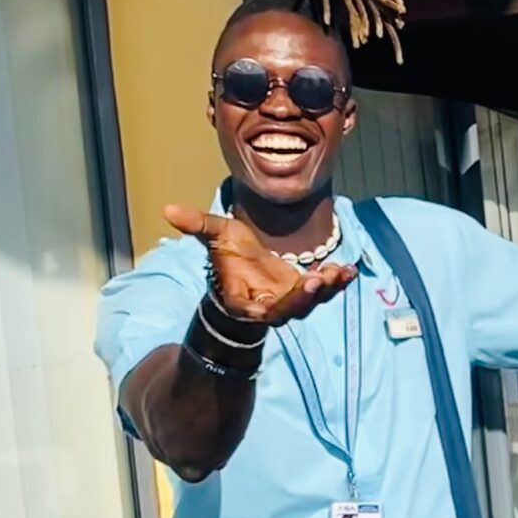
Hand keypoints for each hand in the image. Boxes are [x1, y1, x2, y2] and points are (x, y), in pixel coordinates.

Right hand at [164, 204, 354, 324]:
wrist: (244, 269)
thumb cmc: (229, 257)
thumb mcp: (216, 236)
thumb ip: (198, 225)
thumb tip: (168, 208)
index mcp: (246, 303)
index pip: (263, 310)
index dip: (281, 303)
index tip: (296, 288)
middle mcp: (271, 309)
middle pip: (294, 309)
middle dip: (310, 297)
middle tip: (322, 279)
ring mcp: (291, 303)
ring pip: (313, 302)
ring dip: (329, 289)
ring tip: (342, 271)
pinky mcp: (306, 293)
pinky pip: (325, 291)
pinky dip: (338, 282)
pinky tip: (350, 269)